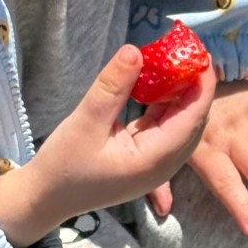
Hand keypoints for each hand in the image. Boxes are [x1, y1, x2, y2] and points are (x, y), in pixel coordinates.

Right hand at [0, 46, 216, 247]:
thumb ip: (113, 86)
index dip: (201, 83)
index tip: (197, 50)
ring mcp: (155, 166)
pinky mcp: (145, 160)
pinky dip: (163, 105)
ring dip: (178, 94)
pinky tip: (155, 83)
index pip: (192, 117)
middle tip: (184, 49)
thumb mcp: (85, 121)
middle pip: (193, 121)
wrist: (46, 198)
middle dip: (193, 85)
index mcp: (154, 161)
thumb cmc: (63, 166)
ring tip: (171, 60)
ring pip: (180, 124)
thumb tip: (135, 50)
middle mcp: (163, 166)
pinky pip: (164, 128)